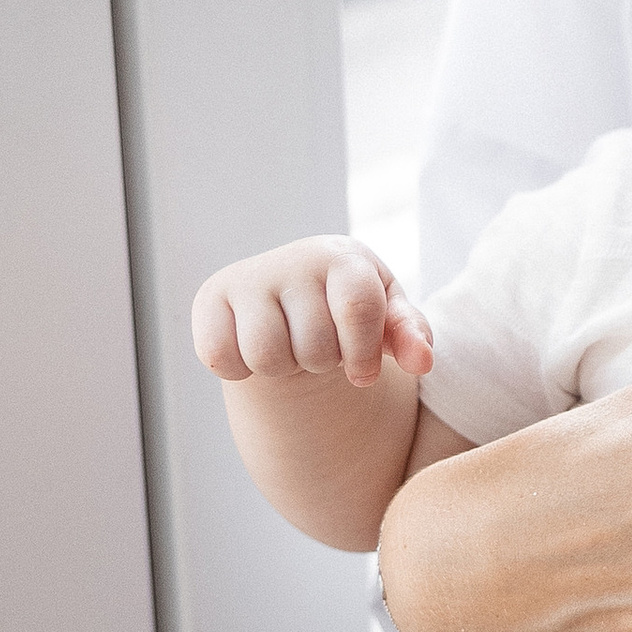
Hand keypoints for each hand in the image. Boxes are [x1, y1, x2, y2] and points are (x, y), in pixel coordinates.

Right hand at [193, 236, 432, 389]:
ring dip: (284, 368)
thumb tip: (421, 361)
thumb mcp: (388, 320)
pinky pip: (221, 357)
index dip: (363, 354)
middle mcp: (292, 259)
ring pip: (267, 355)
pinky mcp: (209, 300)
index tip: (362, 373)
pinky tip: (252, 351)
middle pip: (314, 344)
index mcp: (342, 257)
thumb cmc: (347, 311)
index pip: (358, 308)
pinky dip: (240, 369)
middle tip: (318, 348)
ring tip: (290, 348)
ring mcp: (247, 277)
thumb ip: (410, 335)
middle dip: (322, 362)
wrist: (291, 304)